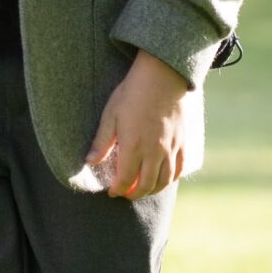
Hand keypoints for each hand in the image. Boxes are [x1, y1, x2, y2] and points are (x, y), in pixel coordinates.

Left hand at [84, 49, 188, 198]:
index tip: (112, 192)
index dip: (118, 189)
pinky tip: (164, 179)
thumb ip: (101, 141)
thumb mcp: (110, 115)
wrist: (162, 78)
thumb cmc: (132, 94)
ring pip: (165, 180)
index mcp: (134, 146)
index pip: (126, 179)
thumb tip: (89, 161)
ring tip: (143, 189)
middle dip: (135, 194)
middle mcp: (154, 152)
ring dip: (153, 190)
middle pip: (146, 184)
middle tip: (126, 194)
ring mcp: (171, 149)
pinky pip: (180, 169)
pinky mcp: (182, 142)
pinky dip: (171, 179)